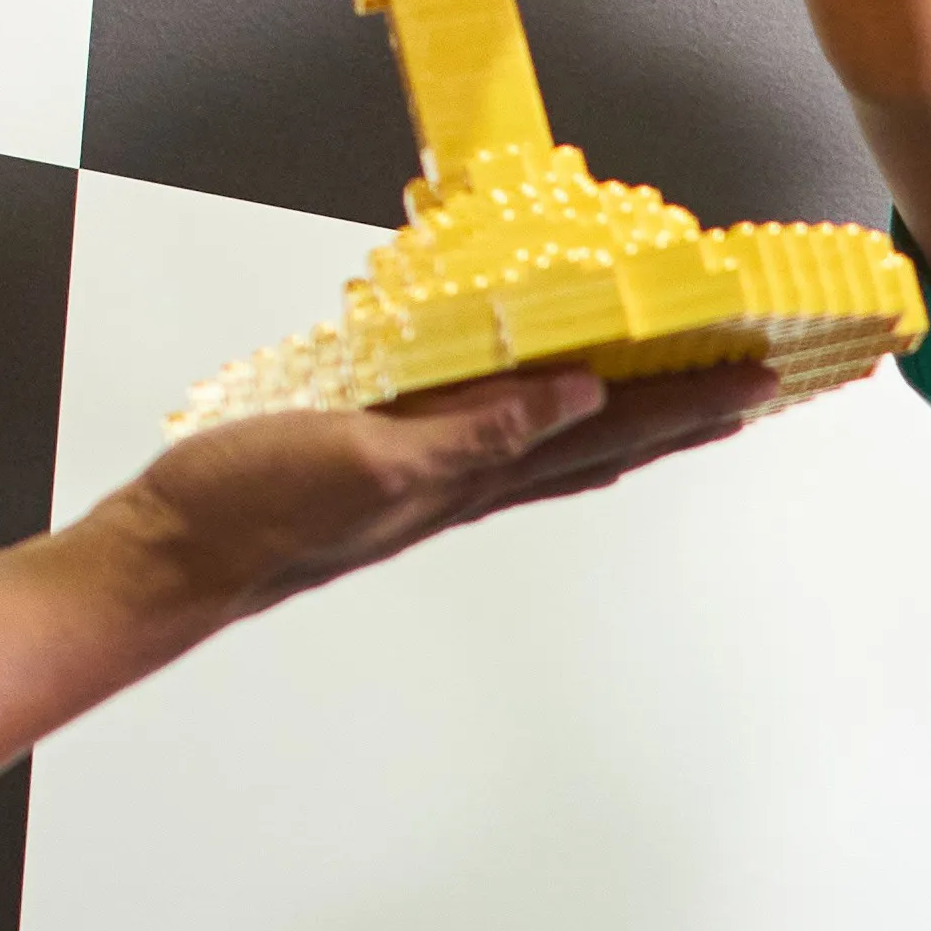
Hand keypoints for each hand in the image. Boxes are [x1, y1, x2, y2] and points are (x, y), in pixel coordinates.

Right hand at [98, 359, 780, 623]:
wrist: (169, 554)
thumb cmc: (251, 508)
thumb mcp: (364, 457)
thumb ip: (470, 429)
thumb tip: (577, 397)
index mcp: (467, 476)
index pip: (603, 432)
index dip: (683, 404)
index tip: (760, 376)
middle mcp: (460, 481)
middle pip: (597, 443)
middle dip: (678, 413)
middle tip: (754, 384)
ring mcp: (422, 477)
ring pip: (552, 443)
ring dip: (622, 418)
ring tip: (680, 397)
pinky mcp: (379, 462)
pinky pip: (488, 432)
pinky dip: (535, 412)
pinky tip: (537, 400)